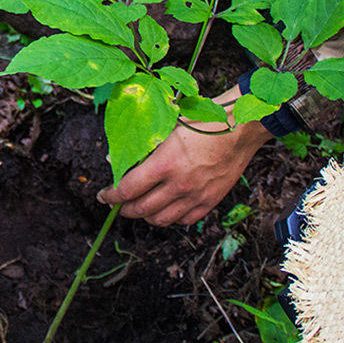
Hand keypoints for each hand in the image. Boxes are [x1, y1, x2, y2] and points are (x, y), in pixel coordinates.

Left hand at [96, 86, 272, 226]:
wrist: (240, 127)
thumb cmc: (202, 122)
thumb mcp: (165, 128)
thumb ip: (141, 148)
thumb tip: (115, 161)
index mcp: (164, 164)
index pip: (127, 190)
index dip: (111, 196)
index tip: (103, 196)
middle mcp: (178, 184)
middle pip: (141, 209)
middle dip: (124, 209)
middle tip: (117, 205)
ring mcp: (195, 195)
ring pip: (161, 220)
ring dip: (145, 216)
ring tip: (139, 208)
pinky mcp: (210, 201)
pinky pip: (184, 220)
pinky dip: (170, 218)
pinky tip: (165, 208)